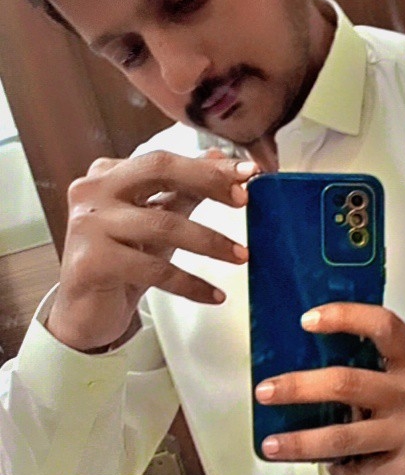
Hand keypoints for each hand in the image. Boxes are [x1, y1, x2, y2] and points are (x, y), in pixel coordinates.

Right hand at [47, 149, 255, 351]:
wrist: (86, 314)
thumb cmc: (123, 262)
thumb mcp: (157, 222)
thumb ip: (184, 191)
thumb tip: (221, 160)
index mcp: (109, 174)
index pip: (164, 160)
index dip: (208, 166)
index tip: (248, 172)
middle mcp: (93, 191)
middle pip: (159, 170)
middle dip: (207, 181)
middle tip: (244, 200)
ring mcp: (88, 225)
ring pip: (164, 224)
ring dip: (210, 241)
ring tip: (241, 256)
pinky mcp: (92, 262)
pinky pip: (155, 270)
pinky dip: (190, 284)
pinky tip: (214, 295)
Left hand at [254, 304, 404, 474]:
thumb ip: (383, 368)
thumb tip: (315, 370)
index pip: (383, 326)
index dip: (345, 317)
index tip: (307, 320)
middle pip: (346, 384)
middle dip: (297, 387)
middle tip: (264, 391)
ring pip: (344, 438)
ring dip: (301, 443)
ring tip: (271, 446)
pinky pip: (362, 471)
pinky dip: (339, 470)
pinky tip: (330, 466)